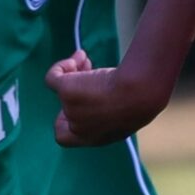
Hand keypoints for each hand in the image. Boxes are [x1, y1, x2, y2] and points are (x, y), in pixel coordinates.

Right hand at [47, 52, 168, 146]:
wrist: (139, 93)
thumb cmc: (141, 99)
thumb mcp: (125, 109)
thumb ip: (110, 107)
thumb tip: (102, 90)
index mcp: (94, 138)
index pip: (66, 137)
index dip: (68, 119)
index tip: (85, 102)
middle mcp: (79, 129)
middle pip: (67, 106)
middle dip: (76, 88)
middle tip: (88, 72)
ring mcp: (71, 111)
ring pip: (62, 88)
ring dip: (73, 72)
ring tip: (87, 60)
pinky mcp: (66, 92)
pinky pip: (52, 78)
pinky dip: (62, 66)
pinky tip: (80, 56)